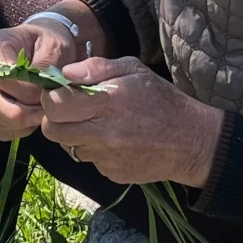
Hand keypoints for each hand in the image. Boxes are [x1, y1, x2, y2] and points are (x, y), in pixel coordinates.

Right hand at [0, 16, 83, 140]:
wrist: (50, 48)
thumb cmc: (51, 43)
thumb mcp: (55, 45)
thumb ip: (46, 66)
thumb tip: (38, 92)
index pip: (2, 78)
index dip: (26, 91)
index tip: (48, 91)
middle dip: (20, 113)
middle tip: (45, 110)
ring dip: (24, 123)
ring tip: (43, 110)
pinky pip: (4, 131)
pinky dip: (23, 130)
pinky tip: (36, 116)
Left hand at [39, 56, 224, 187]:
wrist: (190, 141)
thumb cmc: (161, 99)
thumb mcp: (134, 69)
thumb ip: (96, 67)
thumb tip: (65, 73)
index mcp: (107, 102)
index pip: (55, 105)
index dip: (52, 97)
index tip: (61, 93)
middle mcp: (103, 133)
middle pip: (53, 130)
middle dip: (56, 119)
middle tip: (72, 110)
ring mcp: (107, 158)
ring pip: (70, 147)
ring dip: (77, 135)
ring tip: (101, 124)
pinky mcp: (112, 174)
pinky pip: (91, 161)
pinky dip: (96, 151)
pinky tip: (116, 140)